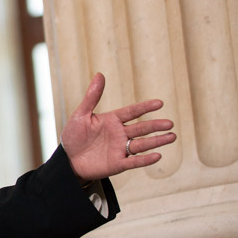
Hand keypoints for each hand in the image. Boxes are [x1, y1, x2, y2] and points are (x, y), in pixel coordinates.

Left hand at [60, 72, 175, 181]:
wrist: (66, 159)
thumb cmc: (73, 135)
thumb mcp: (81, 114)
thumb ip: (92, 97)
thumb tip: (100, 74)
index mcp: (112, 120)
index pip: (132, 112)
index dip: (145, 108)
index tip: (159, 103)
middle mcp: (119, 134)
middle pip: (141, 128)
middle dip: (155, 126)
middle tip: (170, 123)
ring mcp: (120, 149)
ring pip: (142, 144)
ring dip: (156, 141)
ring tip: (171, 136)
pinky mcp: (117, 164)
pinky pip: (134, 162)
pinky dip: (145, 159)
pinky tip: (157, 156)